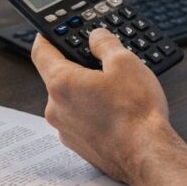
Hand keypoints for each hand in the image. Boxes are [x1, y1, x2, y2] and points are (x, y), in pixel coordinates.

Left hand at [30, 28, 170, 183]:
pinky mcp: (78, 145)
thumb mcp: (125, 62)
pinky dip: (91, 110)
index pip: (41, 51)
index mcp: (61, 83)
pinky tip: (114, 109)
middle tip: (100, 60)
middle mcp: (56, 108)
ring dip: (85, 90)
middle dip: (76, 65)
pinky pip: (79, 119)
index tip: (50, 31)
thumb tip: (96, 37)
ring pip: (70, 99)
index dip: (46, 36)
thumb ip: (105, 43)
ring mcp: (66, 130)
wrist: (145, 154)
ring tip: (114, 88)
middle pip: (57, 76)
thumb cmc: (135, 112)